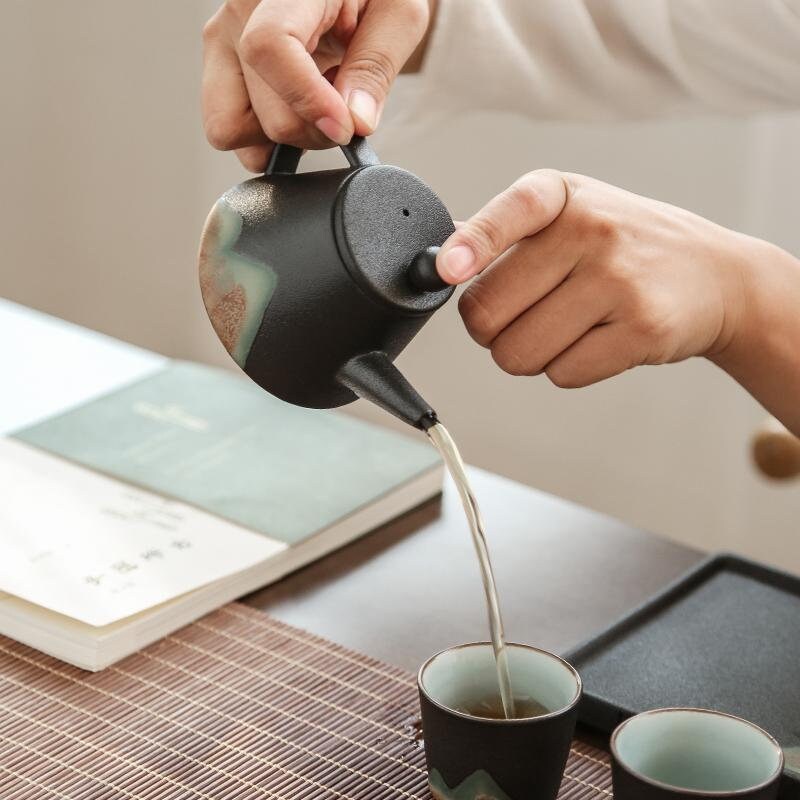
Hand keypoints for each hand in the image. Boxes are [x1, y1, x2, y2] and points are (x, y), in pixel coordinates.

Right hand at [202, 0, 429, 170]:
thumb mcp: (397, 12)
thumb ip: (377, 64)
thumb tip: (356, 120)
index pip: (269, 47)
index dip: (307, 100)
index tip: (345, 127)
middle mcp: (238, 14)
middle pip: (262, 112)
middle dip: (313, 132)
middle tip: (345, 117)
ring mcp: (222, 46)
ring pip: (230, 129)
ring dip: (280, 141)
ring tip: (315, 113)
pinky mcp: (222, 75)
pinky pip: (231, 133)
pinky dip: (266, 141)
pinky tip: (297, 115)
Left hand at [437, 171, 749, 388]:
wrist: (716, 276)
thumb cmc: (625, 247)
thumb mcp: (570, 213)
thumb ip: (505, 231)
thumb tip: (438, 256)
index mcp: (562, 196)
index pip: (509, 213)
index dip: (471, 247)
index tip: (448, 270)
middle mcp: (591, 231)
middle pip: (487, 313)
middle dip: (490, 331)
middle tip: (522, 317)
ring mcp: (619, 280)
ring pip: (518, 353)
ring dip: (527, 355)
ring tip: (564, 328)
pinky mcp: (642, 329)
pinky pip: (562, 375)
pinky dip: (567, 368)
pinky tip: (596, 340)